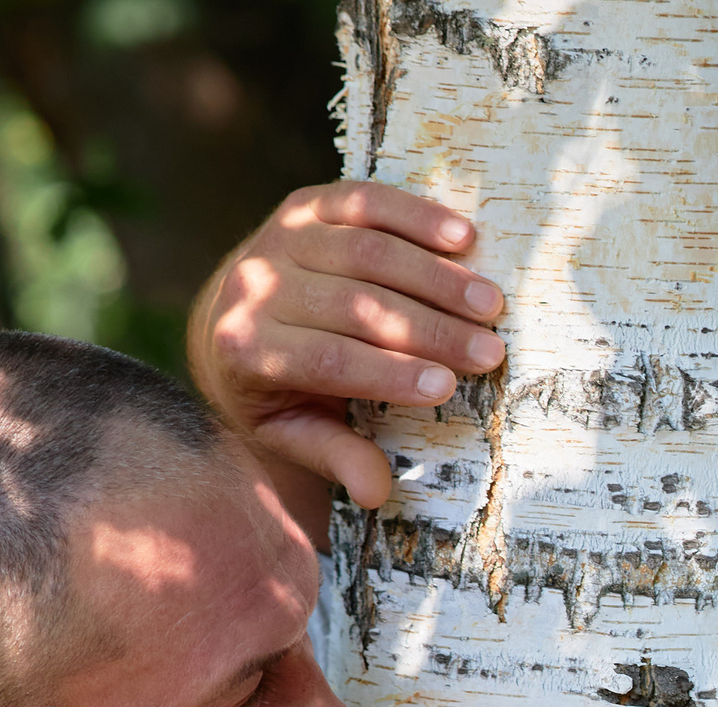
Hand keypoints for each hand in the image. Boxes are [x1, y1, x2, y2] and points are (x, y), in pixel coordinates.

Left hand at [188, 181, 509, 509]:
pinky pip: (367, 202)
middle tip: (489, 349)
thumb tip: (377, 492)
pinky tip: (464, 238)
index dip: (391, 373)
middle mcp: (254, 286)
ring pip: (367, 252)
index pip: (330, 360)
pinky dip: (418, 216)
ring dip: (437, 277)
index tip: (449, 386)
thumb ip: (333, 455)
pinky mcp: (305, 204)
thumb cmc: (275, 387)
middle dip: (430, 329)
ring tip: (490, 303)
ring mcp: (278, 237)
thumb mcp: (292, 430)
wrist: (228, 317)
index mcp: (244, 349)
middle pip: (355, 305)